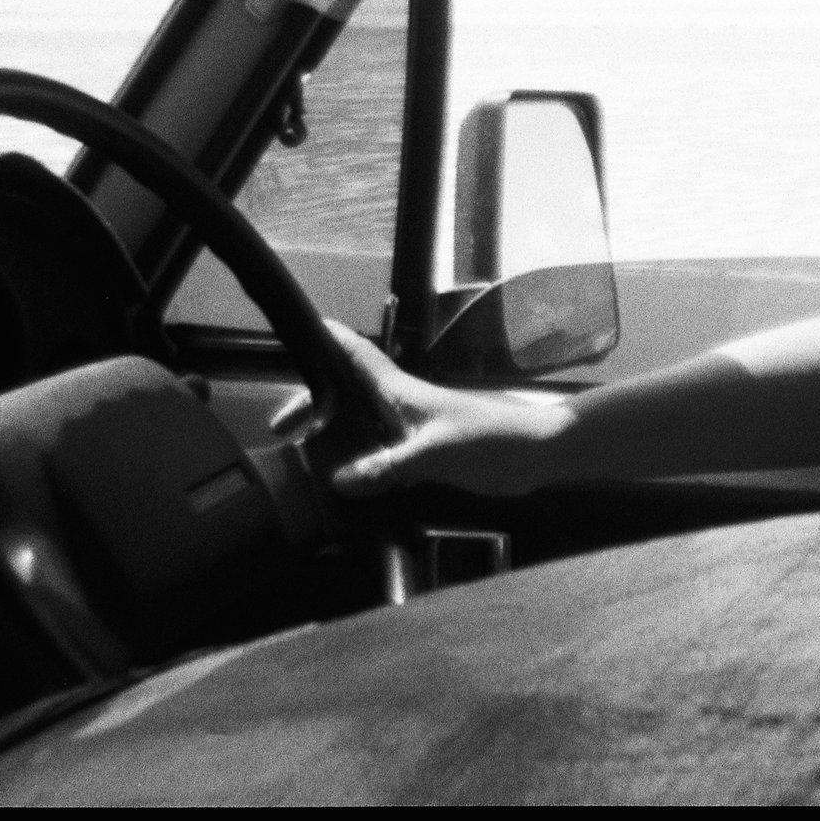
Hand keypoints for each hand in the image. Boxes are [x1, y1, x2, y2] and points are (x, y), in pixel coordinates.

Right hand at [270, 321, 571, 496]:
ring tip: (303, 457)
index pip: (355, 355)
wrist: (537, 452)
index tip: (297, 333)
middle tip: (282, 429)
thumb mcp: (432, 453)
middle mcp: (401, 407)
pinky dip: (362, 467)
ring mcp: (413, 431)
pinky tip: (349, 487)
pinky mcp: (427, 457)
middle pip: (347, 396)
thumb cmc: (489, 438)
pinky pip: (383, 459)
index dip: (327, 340)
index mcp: (399, 392)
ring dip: (335, 436)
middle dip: (313, 404)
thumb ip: (386, 466)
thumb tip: (338, 479)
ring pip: (363, 427)